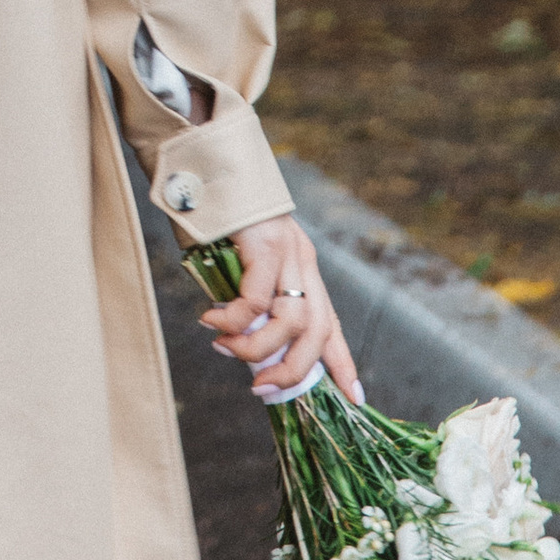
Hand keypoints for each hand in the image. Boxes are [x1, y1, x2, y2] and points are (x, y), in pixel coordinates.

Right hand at [198, 212, 361, 404]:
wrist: (206, 162)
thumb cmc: (213, 215)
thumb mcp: (235, 262)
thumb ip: (242, 294)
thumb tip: (236, 340)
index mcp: (302, 267)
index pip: (330, 322)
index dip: (342, 362)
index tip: (353, 396)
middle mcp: (302, 261)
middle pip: (317, 331)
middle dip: (293, 371)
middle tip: (261, 389)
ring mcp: (286, 251)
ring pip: (292, 321)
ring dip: (257, 348)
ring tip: (225, 349)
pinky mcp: (264, 244)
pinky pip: (256, 299)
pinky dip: (233, 320)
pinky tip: (211, 320)